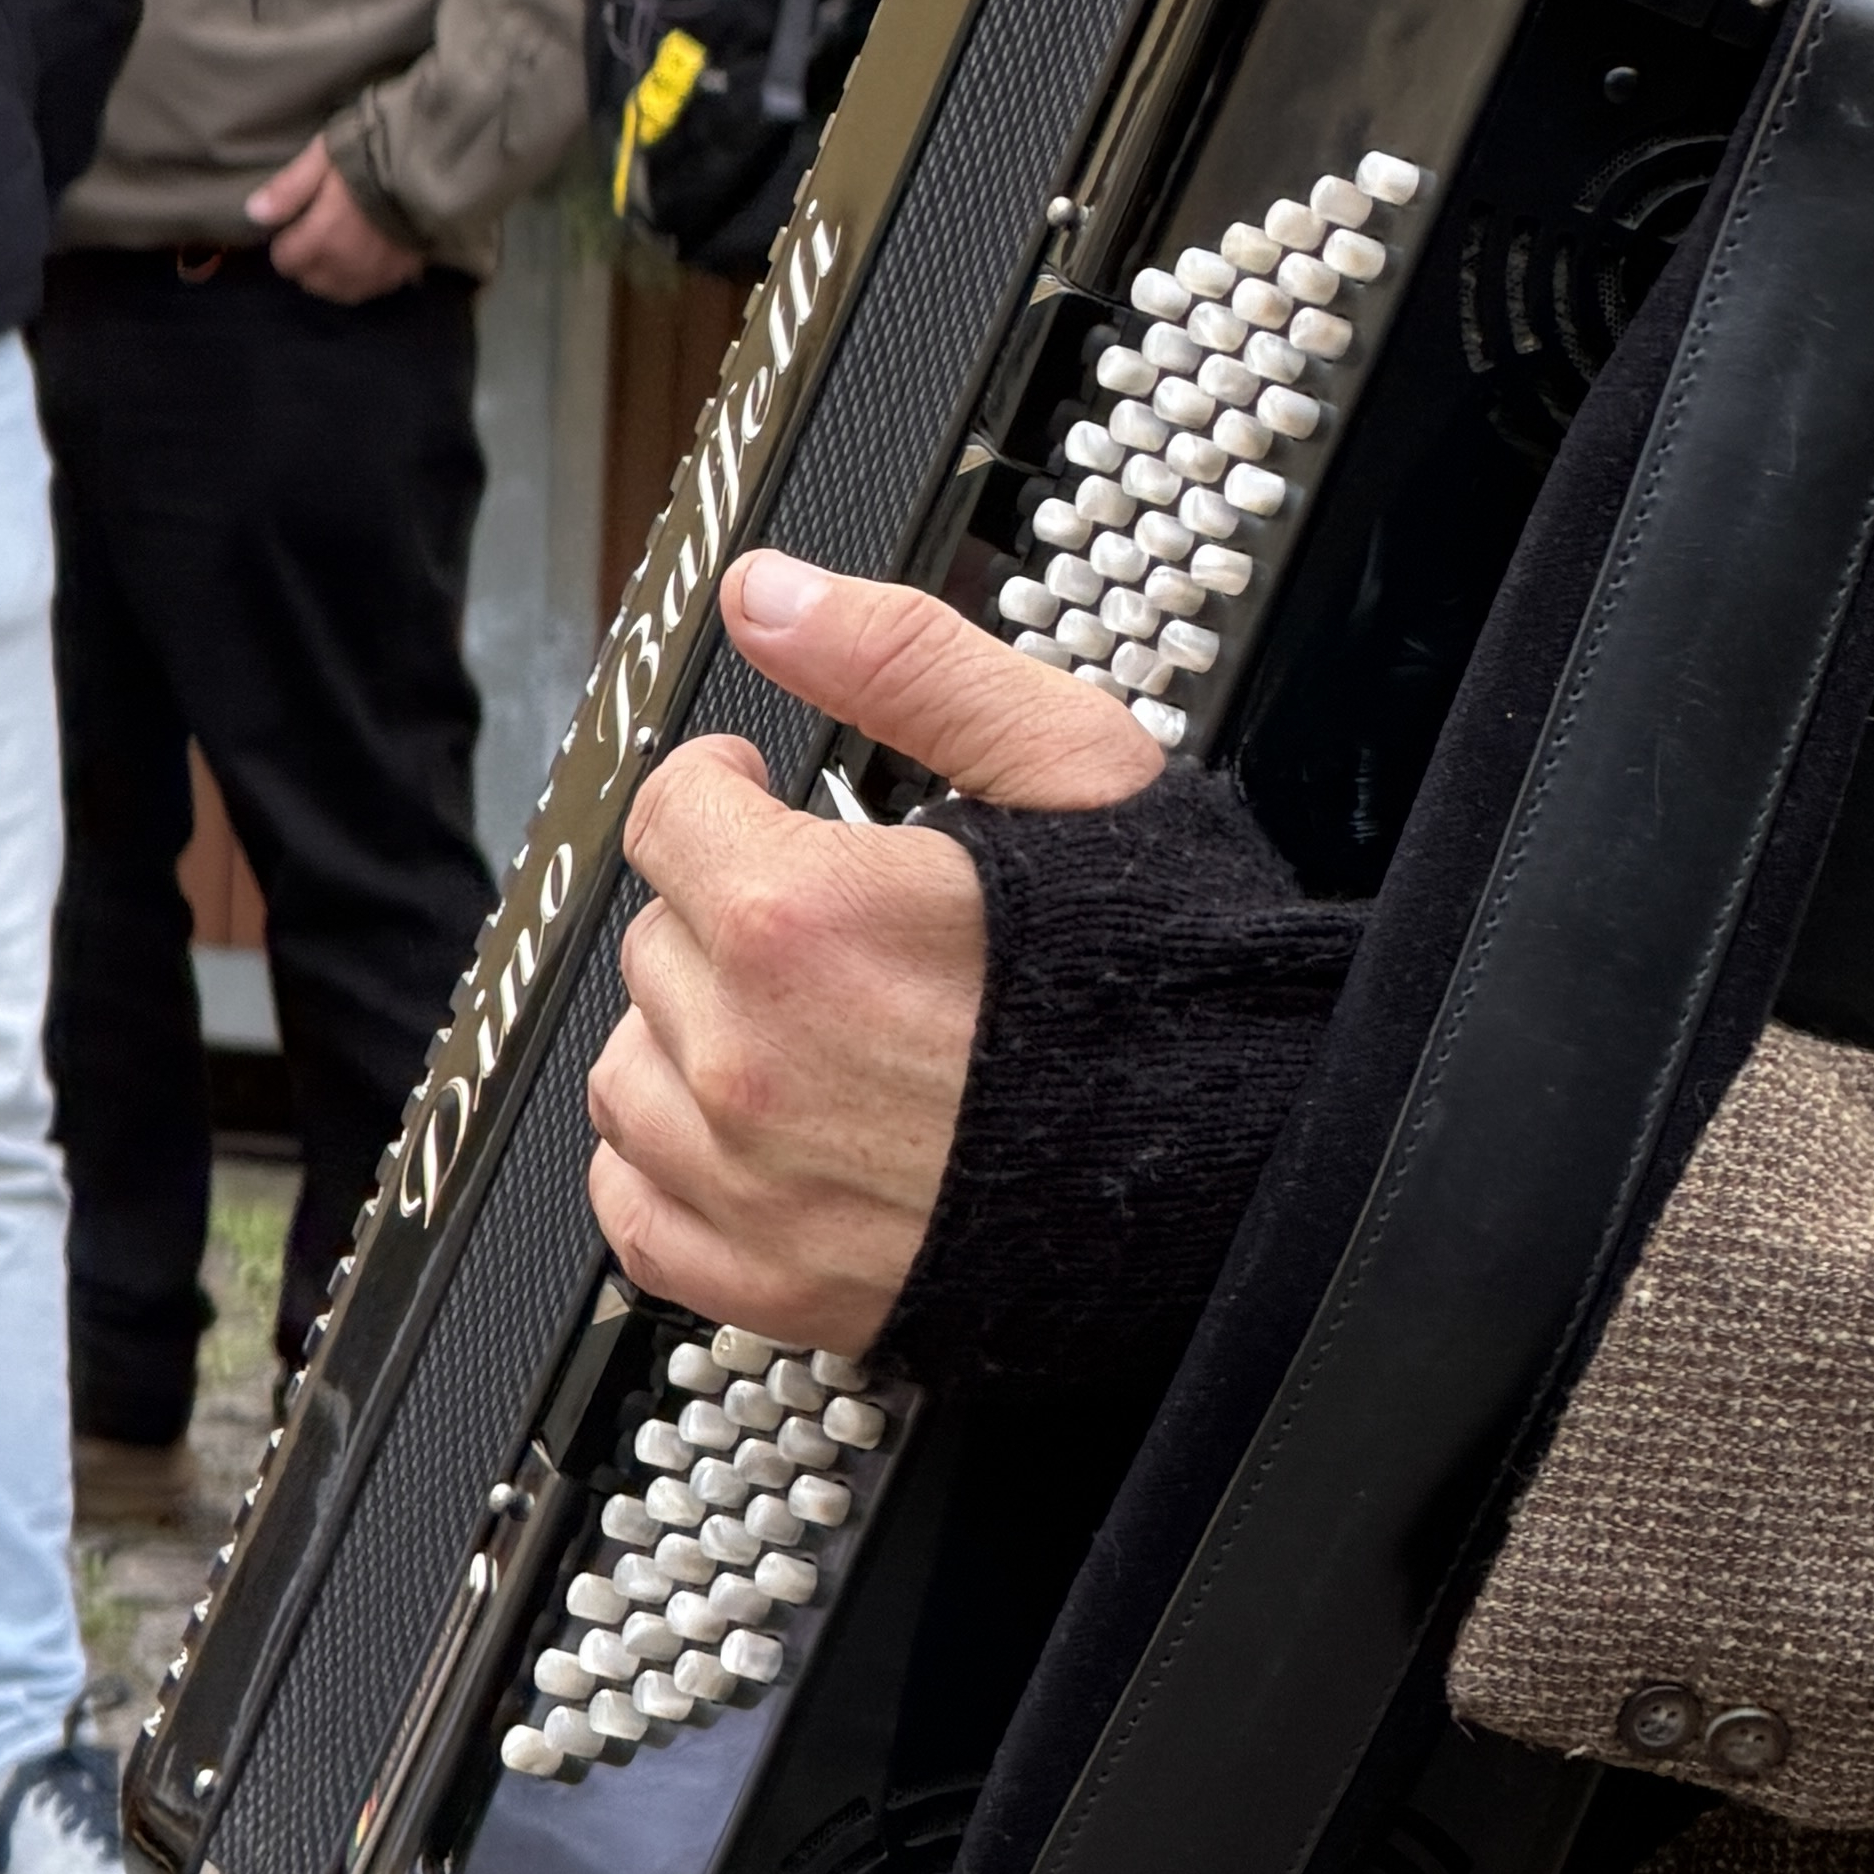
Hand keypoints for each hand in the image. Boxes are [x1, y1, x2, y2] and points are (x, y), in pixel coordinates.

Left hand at [246, 139, 426, 300]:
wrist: (439, 163)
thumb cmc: (376, 152)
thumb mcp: (324, 156)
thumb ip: (289, 188)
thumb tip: (253, 215)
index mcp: (321, 238)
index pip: (285, 260)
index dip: (286, 240)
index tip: (296, 223)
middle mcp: (345, 265)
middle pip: (311, 281)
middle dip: (309, 260)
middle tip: (320, 232)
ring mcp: (377, 272)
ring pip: (341, 290)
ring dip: (335, 274)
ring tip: (342, 249)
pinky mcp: (405, 272)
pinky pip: (374, 288)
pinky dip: (365, 277)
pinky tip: (370, 257)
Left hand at [587, 543, 1162, 1354]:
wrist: (1245, 1169)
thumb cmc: (1172, 978)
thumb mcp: (1069, 769)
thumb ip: (904, 661)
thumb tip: (768, 592)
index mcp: (802, 914)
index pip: (669, 813)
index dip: (725, 786)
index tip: (761, 793)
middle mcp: (752, 1057)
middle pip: (654, 940)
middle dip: (727, 908)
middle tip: (826, 913)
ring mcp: (753, 1184)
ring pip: (629, 1073)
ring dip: (693, 1032)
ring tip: (797, 1017)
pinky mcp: (775, 1281)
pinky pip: (638, 1210)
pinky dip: (674, 1163)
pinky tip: (756, 1126)